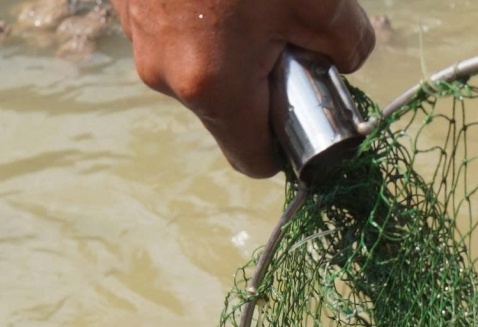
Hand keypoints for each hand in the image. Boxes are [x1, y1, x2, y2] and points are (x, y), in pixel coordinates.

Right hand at [113, 0, 375, 177]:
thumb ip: (349, 45)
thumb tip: (344, 62)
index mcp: (212, 86)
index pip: (255, 160)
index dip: (290, 144)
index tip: (309, 104)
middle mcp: (166, 74)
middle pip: (231, 110)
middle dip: (267, 81)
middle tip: (291, 28)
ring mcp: (138, 37)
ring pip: (204, 67)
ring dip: (237, 45)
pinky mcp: (129, 4)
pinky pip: (179, 32)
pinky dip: (207, 18)